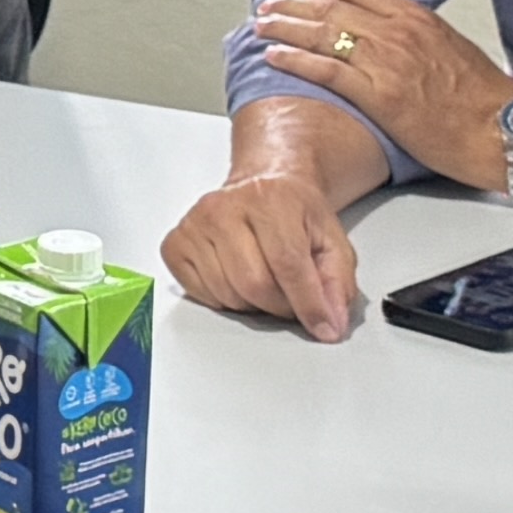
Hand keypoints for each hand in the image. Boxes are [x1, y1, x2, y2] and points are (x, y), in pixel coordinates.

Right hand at [165, 170, 372, 340]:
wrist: (262, 185)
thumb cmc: (293, 212)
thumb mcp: (331, 240)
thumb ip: (338, 283)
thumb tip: (331, 324)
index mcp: (270, 199)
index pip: (288, 264)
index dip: (308, 303)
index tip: (322, 327)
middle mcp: (226, 207)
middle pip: (254, 284)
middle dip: (279, 305)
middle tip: (290, 298)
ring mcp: (195, 224)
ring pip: (227, 294)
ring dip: (252, 304)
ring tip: (264, 282)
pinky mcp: (175, 243)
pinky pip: (201, 295)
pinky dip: (224, 299)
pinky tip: (236, 278)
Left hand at [247, 0, 511, 183]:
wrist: (505, 130)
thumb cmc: (486, 99)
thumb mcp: (453, 50)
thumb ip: (420, 37)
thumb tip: (397, 38)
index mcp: (418, 17)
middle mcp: (399, 32)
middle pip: (332, 7)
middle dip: (293, 4)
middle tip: (268, 5)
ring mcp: (388, 62)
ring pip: (322, 34)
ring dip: (285, 27)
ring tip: (261, 26)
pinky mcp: (380, 96)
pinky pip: (326, 70)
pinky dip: (294, 60)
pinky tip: (273, 57)